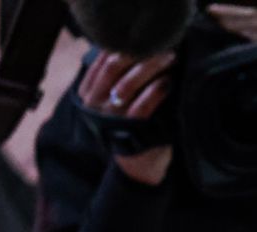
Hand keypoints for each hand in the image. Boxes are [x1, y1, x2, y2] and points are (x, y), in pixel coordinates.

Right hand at [79, 51, 175, 184]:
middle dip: (138, 52)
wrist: (137, 167)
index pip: (101, 61)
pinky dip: (156, 91)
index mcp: (88, 93)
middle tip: (161, 46)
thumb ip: (115, 81)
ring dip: (151, 67)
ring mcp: (111, 117)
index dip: (122, 47)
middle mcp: (95, 104)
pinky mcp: (130, 130)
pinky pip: (142, 105)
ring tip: (169, 59)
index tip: (144, 39)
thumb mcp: (113, 103)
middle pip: (113, 67)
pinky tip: (168, 82)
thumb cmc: (129, 128)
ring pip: (128, 83)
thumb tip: (132, 50)